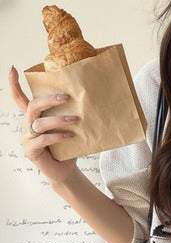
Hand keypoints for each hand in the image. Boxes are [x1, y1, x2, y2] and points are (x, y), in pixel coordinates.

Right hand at [8, 65, 78, 184]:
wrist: (65, 170)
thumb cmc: (66, 147)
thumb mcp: (66, 128)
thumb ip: (66, 115)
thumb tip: (84, 101)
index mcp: (33, 118)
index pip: (19, 98)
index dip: (14, 84)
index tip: (12, 69)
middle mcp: (27, 125)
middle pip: (32, 106)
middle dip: (49, 100)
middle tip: (66, 97)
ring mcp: (27, 138)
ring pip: (40, 123)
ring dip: (59, 120)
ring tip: (75, 120)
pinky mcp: (31, 150)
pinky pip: (44, 139)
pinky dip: (58, 136)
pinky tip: (70, 136)